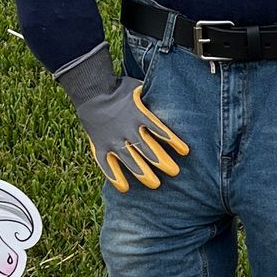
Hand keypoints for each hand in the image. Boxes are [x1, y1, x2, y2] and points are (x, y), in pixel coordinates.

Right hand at [56, 49, 188, 192]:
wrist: (91, 91)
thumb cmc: (117, 88)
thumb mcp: (137, 88)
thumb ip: (151, 97)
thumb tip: (168, 93)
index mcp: (139, 116)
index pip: (161, 131)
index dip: (174, 142)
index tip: (186, 152)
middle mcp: (128, 130)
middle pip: (148, 149)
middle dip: (162, 162)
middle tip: (175, 172)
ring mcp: (113, 140)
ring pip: (131, 160)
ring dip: (144, 173)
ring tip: (155, 184)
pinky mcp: (100, 146)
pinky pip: (107, 165)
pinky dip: (115, 177)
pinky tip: (124, 188)